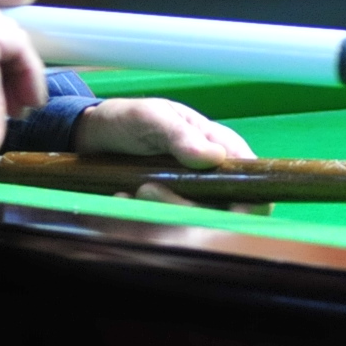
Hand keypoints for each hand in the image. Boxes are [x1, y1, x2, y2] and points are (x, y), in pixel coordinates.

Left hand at [76, 98, 264, 210]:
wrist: (94, 137)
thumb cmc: (130, 120)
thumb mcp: (152, 118)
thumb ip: (180, 135)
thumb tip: (214, 157)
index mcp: (220, 146)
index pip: (251, 178)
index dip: (247, 199)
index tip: (225, 208)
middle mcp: (211, 176)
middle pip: (225, 209)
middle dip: (186, 207)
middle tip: (146, 190)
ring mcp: (190, 196)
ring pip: (196, 222)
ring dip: (163, 213)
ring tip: (132, 193)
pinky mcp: (168, 211)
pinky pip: (168, 226)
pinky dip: (147, 219)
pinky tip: (124, 200)